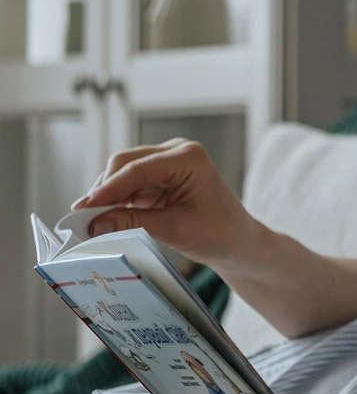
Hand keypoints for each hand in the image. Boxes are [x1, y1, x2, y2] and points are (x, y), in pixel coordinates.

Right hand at [75, 139, 259, 268]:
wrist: (238, 242)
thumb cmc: (219, 233)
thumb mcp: (175, 230)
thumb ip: (134, 222)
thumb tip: (95, 223)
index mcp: (188, 157)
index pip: (137, 169)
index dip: (107, 190)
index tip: (83, 210)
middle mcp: (176, 151)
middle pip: (125, 163)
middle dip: (103, 190)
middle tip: (82, 218)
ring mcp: (167, 161)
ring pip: (123, 172)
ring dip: (107, 196)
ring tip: (90, 221)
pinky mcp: (159, 175)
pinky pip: (129, 183)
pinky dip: (117, 199)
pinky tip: (105, 217)